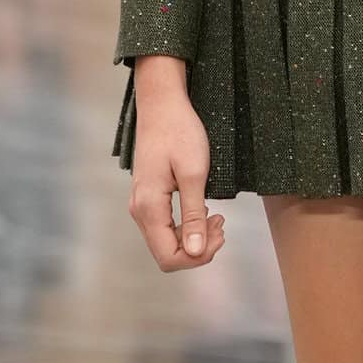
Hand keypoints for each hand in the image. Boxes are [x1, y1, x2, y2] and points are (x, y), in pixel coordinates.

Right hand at [128, 56, 225, 271]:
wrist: (162, 105)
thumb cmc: (180, 132)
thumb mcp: (194, 173)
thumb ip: (193, 215)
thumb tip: (194, 252)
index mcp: (149, 207)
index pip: (169, 257)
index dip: (198, 256)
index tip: (220, 232)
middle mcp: (140, 211)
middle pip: (167, 254)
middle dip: (198, 248)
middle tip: (222, 224)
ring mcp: (141, 205)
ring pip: (166, 242)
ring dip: (194, 237)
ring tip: (217, 218)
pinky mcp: (148, 198)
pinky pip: (165, 227)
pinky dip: (187, 226)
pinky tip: (204, 212)